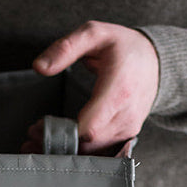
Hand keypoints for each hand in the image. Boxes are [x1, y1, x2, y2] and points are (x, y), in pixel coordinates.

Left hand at [29, 20, 158, 154]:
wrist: (155, 62)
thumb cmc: (122, 46)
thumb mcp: (94, 33)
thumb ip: (65, 48)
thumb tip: (39, 67)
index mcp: (119, 90)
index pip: (90, 128)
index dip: (62, 132)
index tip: (39, 126)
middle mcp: (127, 115)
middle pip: (88, 144)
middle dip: (57, 143)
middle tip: (31, 136)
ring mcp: (128, 129)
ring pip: (93, 152)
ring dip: (65, 149)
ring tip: (40, 139)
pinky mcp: (126, 136)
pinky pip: (100, 152)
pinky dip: (79, 151)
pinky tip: (62, 142)